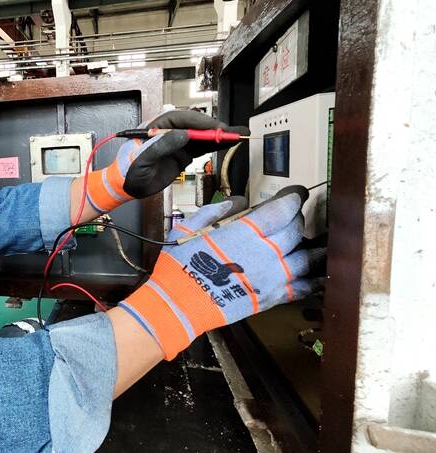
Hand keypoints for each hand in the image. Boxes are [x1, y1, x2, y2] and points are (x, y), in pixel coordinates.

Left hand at [85, 110, 247, 211]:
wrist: (125, 187)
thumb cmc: (128, 172)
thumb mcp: (142, 160)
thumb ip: (161, 147)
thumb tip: (183, 135)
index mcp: (156, 127)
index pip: (181, 119)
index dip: (200, 122)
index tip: (215, 127)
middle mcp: (168, 132)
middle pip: (194, 125)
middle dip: (213, 128)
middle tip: (231, 133)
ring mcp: (177, 143)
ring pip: (200, 136)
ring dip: (218, 136)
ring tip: (237, 136)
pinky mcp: (182, 155)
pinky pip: (200, 148)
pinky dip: (213, 146)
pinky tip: (227, 144)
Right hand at [119, 186, 322, 359]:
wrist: (179, 306)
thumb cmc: (180, 267)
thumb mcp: (188, 229)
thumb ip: (214, 211)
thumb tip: (237, 201)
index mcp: (245, 234)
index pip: (281, 210)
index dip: (294, 197)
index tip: (297, 192)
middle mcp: (265, 254)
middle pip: (295, 230)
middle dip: (297, 219)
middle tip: (293, 216)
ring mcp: (271, 278)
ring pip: (306, 259)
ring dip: (313, 248)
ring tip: (318, 243)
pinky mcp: (271, 298)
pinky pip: (301, 288)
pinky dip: (312, 281)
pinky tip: (318, 275)